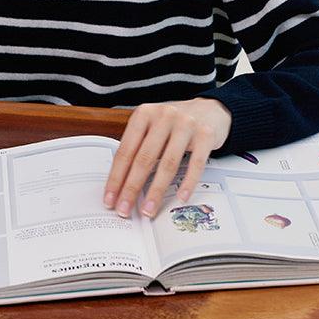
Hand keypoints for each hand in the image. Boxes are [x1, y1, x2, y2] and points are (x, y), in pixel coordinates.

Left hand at [103, 98, 231, 218]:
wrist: (209, 109)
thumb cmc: (174, 123)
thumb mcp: (151, 126)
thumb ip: (138, 147)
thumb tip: (121, 183)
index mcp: (145, 113)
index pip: (126, 150)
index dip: (116, 177)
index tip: (109, 198)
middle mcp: (164, 116)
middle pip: (144, 158)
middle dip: (131, 188)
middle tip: (124, 209)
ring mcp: (186, 124)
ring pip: (168, 163)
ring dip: (156, 191)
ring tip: (148, 209)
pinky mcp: (205, 135)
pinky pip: (196, 163)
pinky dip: (188, 183)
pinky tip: (181, 197)